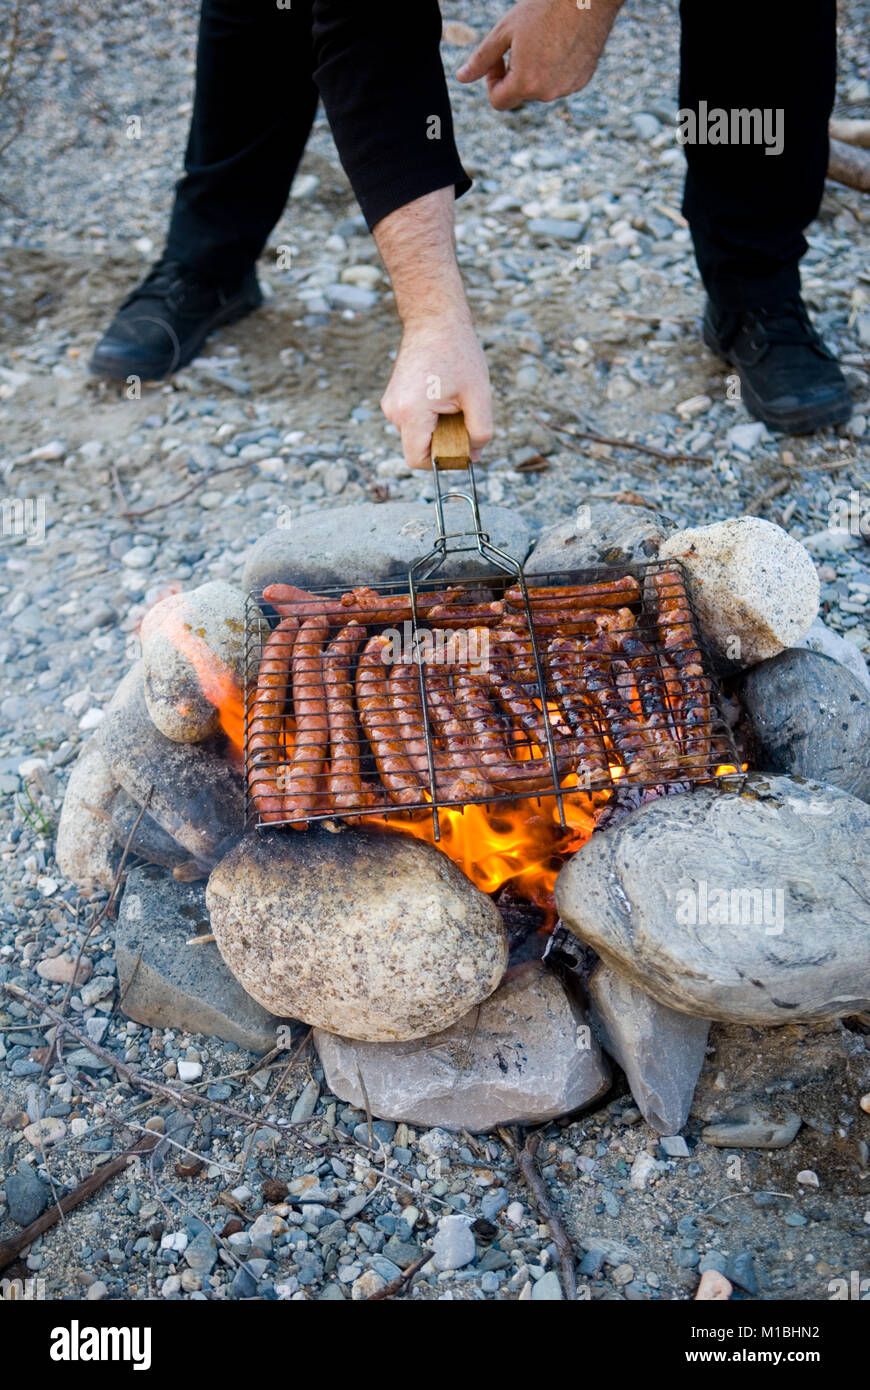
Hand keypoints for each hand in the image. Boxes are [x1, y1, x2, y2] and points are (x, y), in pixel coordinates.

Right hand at [380, 311, 491, 470]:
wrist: (434, 319)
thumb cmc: (458, 352)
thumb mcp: (479, 395)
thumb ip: (481, 431)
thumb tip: (473, 456)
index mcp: (411, 412)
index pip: (418, 460)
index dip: (441, 462)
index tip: (460, 447)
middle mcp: (394, 411)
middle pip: (418, 448)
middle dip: (443, 443)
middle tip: (463, 418)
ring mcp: (391, 404)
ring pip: (417, 435)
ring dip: (437, 429)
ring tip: (453, 402)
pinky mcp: (394, 398)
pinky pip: (413, 421)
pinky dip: (430, 418)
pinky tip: (442, 396)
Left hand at [456, 0, 623, 110]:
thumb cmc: (543, 8)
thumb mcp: (505, 31)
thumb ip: (481, 58)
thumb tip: (461, 78)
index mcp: (526, 83)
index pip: (498, 101)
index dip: (492, 81)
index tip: (498, 59)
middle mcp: (547, 93)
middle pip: (519, 94)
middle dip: (513, 74)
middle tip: (519, 43)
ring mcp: (567, 88)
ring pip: (540, 89)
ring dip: (534, 72)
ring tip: (541, 40)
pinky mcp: (582, 81)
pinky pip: (559, 82)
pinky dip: (554, 69)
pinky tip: (558, 42)